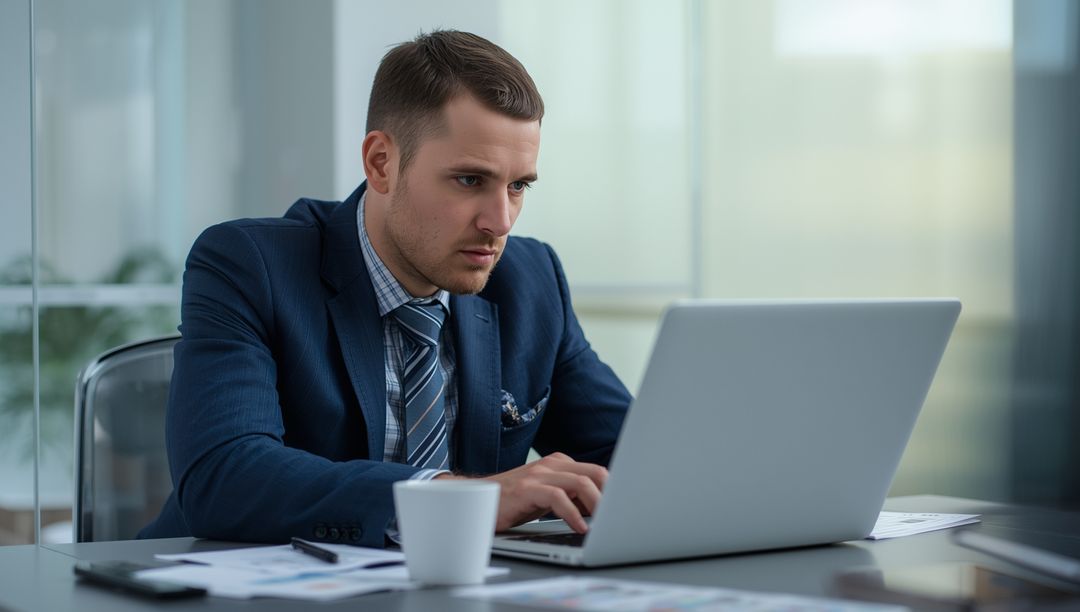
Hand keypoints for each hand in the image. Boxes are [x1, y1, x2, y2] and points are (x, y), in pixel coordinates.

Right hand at [436, 452, 606, 533]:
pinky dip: (573, 513)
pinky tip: (579, 527)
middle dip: (612, 496)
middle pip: (595, 473)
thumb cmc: (513, 502)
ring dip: (598, 505)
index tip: (623, 510)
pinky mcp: (526, 489)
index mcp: (559, 464)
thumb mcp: (546, 497)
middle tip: (619, 518)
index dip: (613, 491)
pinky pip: (558, 497)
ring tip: (604, 525)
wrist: (475, 500)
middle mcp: (551, 464)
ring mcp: (538, 475)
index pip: (597, 471)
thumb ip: (570, 496)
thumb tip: (600, 510)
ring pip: (581, 483)